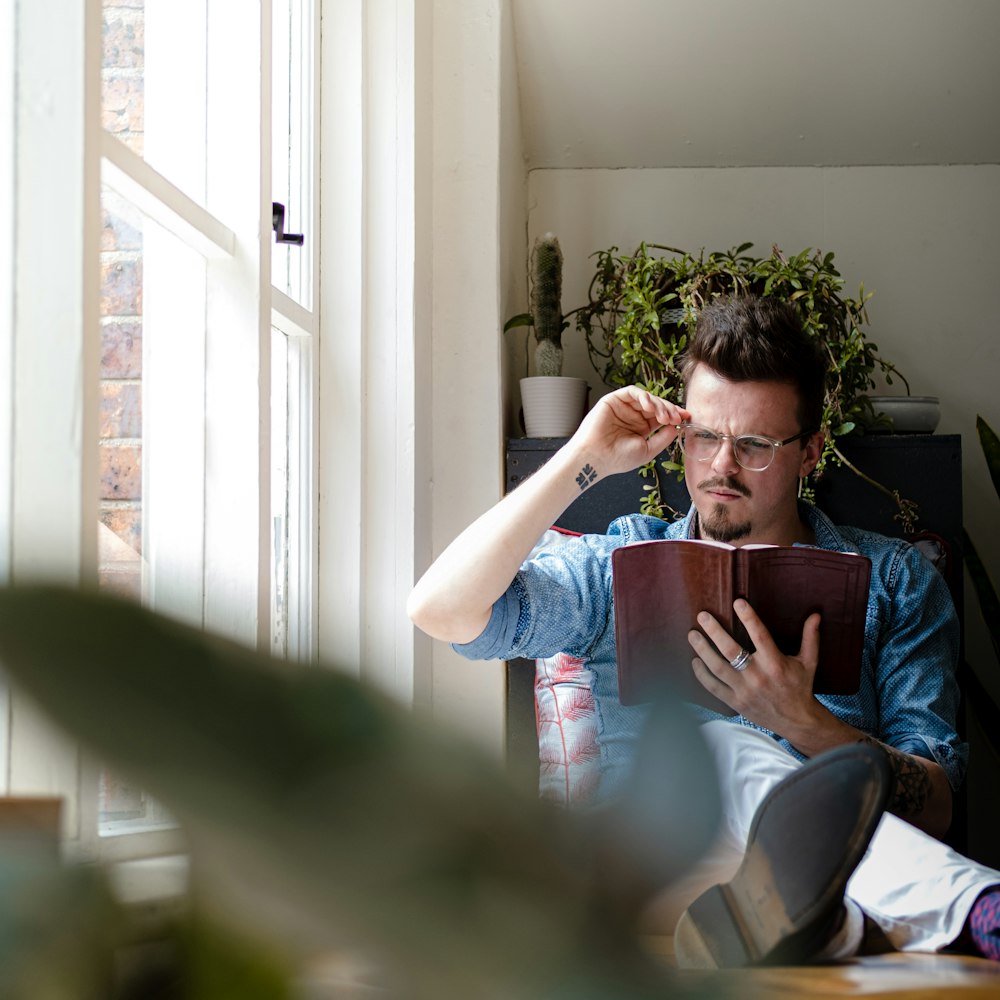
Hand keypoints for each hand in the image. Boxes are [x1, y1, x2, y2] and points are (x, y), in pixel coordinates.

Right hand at [570, 386, 689, 477]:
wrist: (596, 458)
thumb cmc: (617, 458)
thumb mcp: (647, 450)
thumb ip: (663, 438)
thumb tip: (677, 426)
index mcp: (641, 428)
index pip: (661, 416)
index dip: (674, 415)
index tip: (686, 417)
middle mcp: (633, 416)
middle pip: (657, 405)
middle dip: (669, 410)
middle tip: (676, 417)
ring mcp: (624, 408)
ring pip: (647, 398)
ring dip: (659, 404)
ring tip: (663, 416)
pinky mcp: (613, 400)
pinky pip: (632, 392)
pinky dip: (643, 396)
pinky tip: (650, 406)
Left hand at [687, 599, 823, 733]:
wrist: (798, 722)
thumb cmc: (801, 687)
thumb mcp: (809, 662)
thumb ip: (810, 638)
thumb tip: (815, 615)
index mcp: (776, 664)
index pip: (760, 636)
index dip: (748, 618)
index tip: (737, 602)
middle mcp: (758, 676)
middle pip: (730, 650)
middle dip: (714, 631)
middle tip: (702, 616)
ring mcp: (745, 691)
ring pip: (717, 667)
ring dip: (702, 650)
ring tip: (692, 634)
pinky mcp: (735, 702)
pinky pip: (713, 687)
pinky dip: (701, 674)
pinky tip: (695, 661)